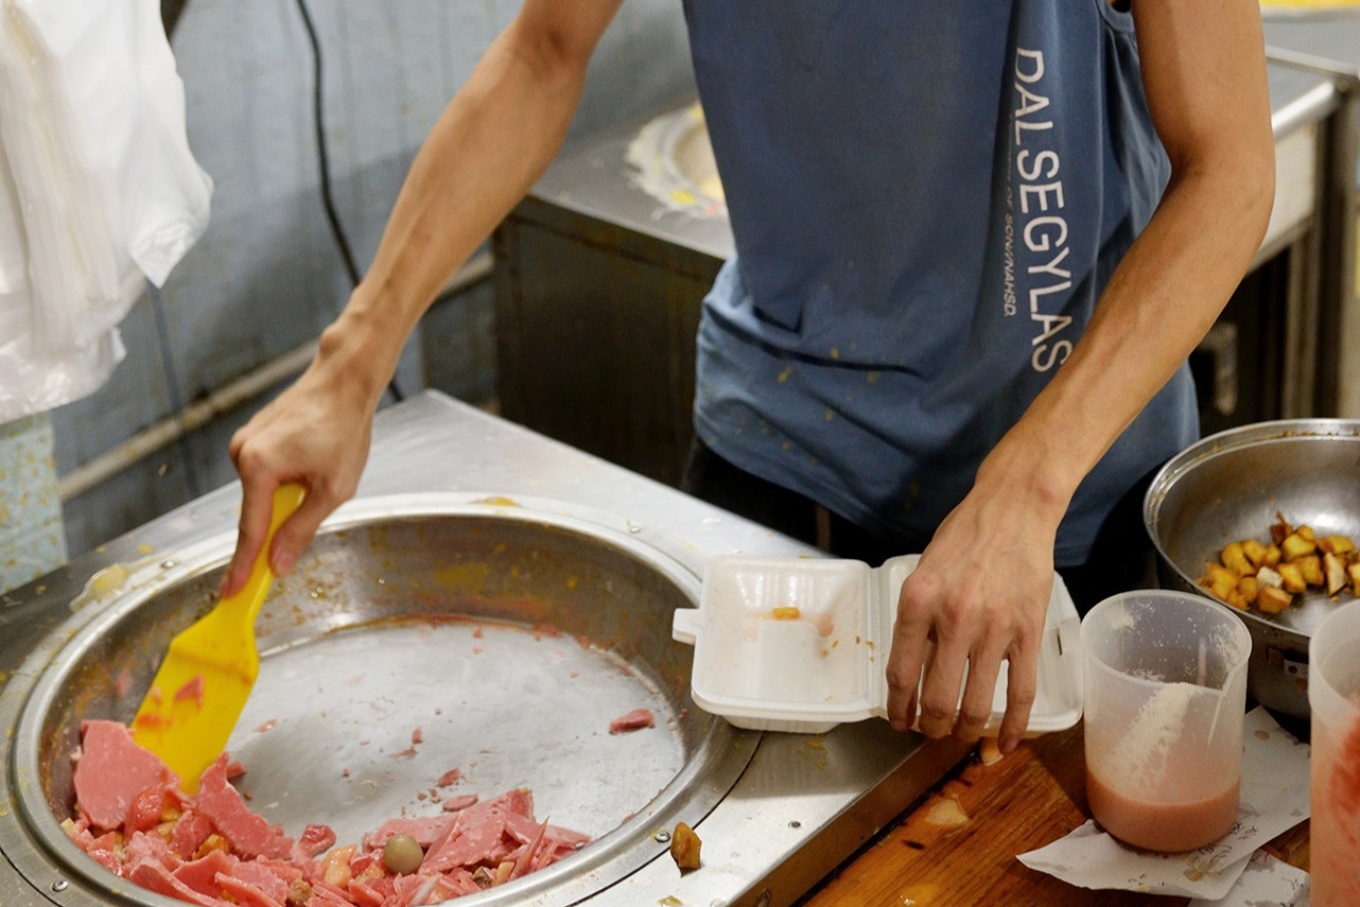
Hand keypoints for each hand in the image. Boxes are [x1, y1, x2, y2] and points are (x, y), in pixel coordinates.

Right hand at [219, 354, 376, 596]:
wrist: (344, 380)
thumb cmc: (344, 429)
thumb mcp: (333, 489)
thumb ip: (301, 529)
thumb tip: (278, 564)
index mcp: (258, 466)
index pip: (249, 530)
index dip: (243, 566)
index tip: (232, 593)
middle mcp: (242, 453)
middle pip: (256, 511)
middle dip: (280, 521)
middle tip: (310, 506)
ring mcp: (245, 443)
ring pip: (263, 492)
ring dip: (288, 495)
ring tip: (322, 468)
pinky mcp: (253, 437)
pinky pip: (266, 473)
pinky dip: (285, 479)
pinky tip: (312, 458)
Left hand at [884, 485, 1056, 754]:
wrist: (1012, 511)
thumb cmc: (963, 538)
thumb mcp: (922, 573)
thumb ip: (916, 621)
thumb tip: (912, 671)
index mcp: (917, 603)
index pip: (901, 674)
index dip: (898, 708)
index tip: (899, 723)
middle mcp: (953, 620)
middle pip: (937, 698)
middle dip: (931, 726)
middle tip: (931, 732)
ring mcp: (994, 630)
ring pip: (977, 704)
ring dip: (965, 730)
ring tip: (960, 735)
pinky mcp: (1027, 633)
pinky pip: (1021, 692)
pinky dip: (1015, 725)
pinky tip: (1008, 742)